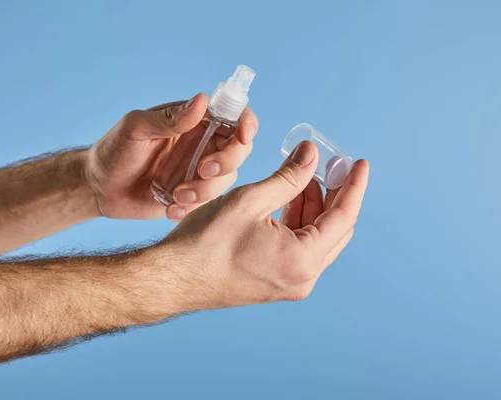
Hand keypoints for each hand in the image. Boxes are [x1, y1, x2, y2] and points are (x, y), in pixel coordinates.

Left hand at [85, 93, 257, 219]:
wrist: (98, 188)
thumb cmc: (113, 150)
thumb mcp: (135, 128)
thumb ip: (169, 118)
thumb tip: (202, 100)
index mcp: (192, 123)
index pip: (232, 116)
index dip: (246, 123)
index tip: (244, 135)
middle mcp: (201, 146)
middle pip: (239, 150)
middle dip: (227, 162)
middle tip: (202, 171)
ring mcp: (198, 173)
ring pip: (226, 180)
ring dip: (206, 190)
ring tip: (175, 195)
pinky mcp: (191, 197)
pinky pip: (207, 204)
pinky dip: (192, 208)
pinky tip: (170, 208)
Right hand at [162, 142, 368, 307]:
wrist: (174, 278)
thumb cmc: (205, 242)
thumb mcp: (250, 200)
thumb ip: (288, 177)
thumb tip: (310, 154)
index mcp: (302, 259)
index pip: (343, 216)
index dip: (353, 186)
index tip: (359, 164)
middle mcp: (302, 278)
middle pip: (334, 229)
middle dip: (333, 195)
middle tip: (327, 166)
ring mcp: (290, 284)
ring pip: (317, 239)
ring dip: (314, 208)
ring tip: (302, 177)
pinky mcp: (275, 284)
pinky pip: (300, 250)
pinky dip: (299, 224)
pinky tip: (288, 201)